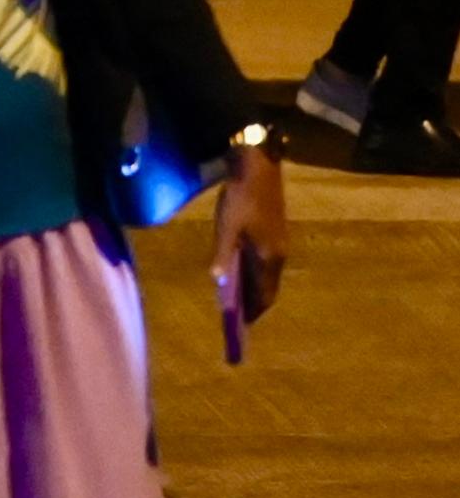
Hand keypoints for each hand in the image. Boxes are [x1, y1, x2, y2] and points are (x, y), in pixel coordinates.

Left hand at [216, 143, 290, 333]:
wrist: (259, 168)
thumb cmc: (240, 199)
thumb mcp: (226, 228)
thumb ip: (223, 256)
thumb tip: (218, 283)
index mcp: (268, 258)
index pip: (264, 296)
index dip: (253, 313)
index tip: (241, 328)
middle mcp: (279, 256)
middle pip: (268, 289)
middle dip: (254, 305)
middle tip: (237, 318)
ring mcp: (280, 244)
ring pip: (269, 276)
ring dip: (255, 289)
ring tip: (236, 299)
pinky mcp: (276, 234)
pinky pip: (267, 264)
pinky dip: (256, 274)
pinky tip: (241, 271)